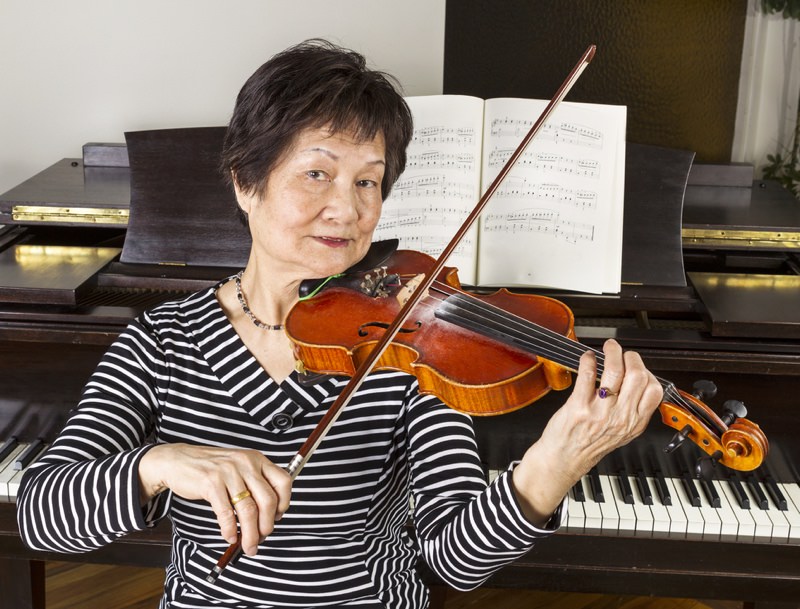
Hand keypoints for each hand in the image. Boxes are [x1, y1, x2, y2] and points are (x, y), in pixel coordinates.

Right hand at [138, 443, 291, 555]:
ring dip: (250, 534)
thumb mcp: (239, 467)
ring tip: (248, 546)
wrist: (177, 460)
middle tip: (261, 539)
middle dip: (266, 526)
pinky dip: (230, 530)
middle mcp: (246, 463)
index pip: (283, 482)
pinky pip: (226, 513)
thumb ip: (254, 484)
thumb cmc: (211, 468)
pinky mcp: (211, 484)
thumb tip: (269, 516)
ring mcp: (228, 472)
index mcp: (257, 459)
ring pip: (248, 510)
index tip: (276, 518)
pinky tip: (230, 537)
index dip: (284, 503)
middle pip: (267, 500)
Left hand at [511, 339, 662, 525]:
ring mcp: (600, 412)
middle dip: (632, 358)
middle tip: (624, 353)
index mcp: (634, 423)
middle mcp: (620, 417)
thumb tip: (639, 382)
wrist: (564, 459)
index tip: (638, 367)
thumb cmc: (590, 444)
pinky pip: (587, 375)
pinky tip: (588, 358)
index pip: (654, 391)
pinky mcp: (579, 407)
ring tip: (609, 348)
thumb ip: (633, 411)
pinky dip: (588, 360)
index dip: (648, 373)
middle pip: (638, 377)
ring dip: (612, 353)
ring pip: (615, 372)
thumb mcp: (622, 433)